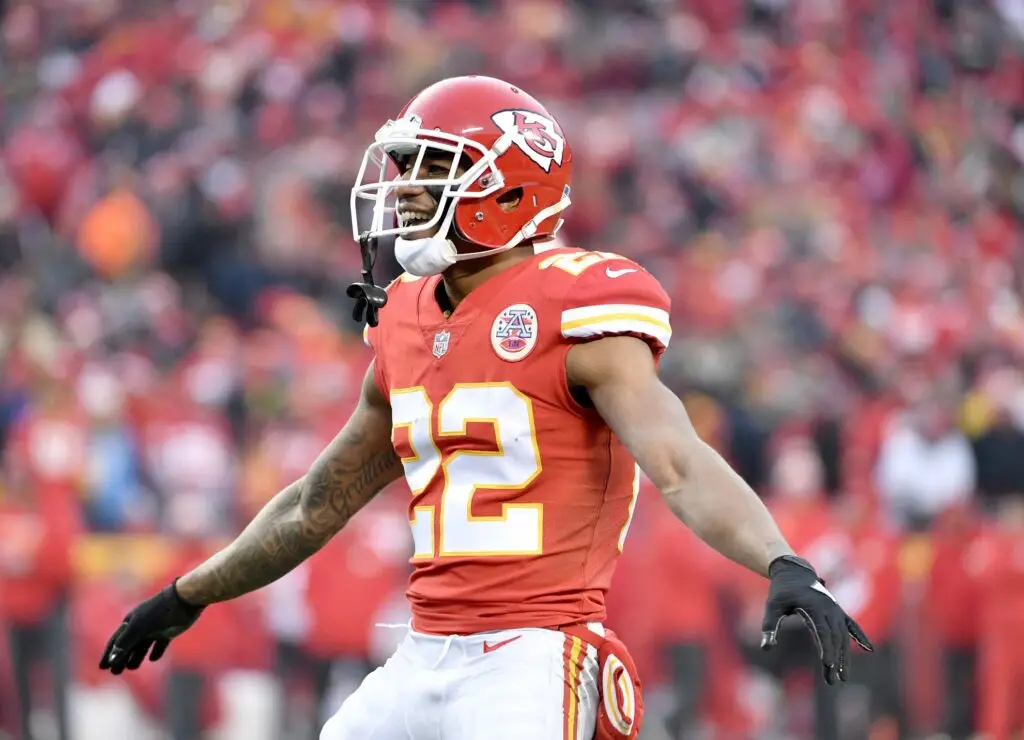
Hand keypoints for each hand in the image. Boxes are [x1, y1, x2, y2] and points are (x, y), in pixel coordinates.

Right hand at [99, 581, 203, 674]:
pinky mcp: (169, 630)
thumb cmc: (159, 612)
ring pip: (143, 645)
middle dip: (121, 658)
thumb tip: (111, 660)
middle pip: (128, 645)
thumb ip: (125, 643)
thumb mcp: (139, 628)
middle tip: (115, 673)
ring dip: (136, 656)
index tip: (102, 667)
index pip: (116, 641)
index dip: (109, 654)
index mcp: (131, 622)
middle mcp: (141, 625)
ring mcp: (155, 627)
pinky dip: (156, 651)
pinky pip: (160, 643)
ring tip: (132, 667)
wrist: (184, 599)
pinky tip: (154, 658)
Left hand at [760, 555, 873, 684]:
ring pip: (843, 635)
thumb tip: (766, 647)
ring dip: (845, 655)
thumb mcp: (772, 605)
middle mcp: (829, 608)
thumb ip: (770, 625)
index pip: (823, 631)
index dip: (827, 648)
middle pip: (835, 637)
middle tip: (833, 680)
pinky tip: (869, 648)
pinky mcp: (837, 611)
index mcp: (814, 606)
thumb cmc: (782, 591)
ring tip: (843, 677)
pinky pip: (851, 625)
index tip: (828, 664)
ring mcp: (835, 610)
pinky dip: (860, 635)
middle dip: (836, 659)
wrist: (794, 572)